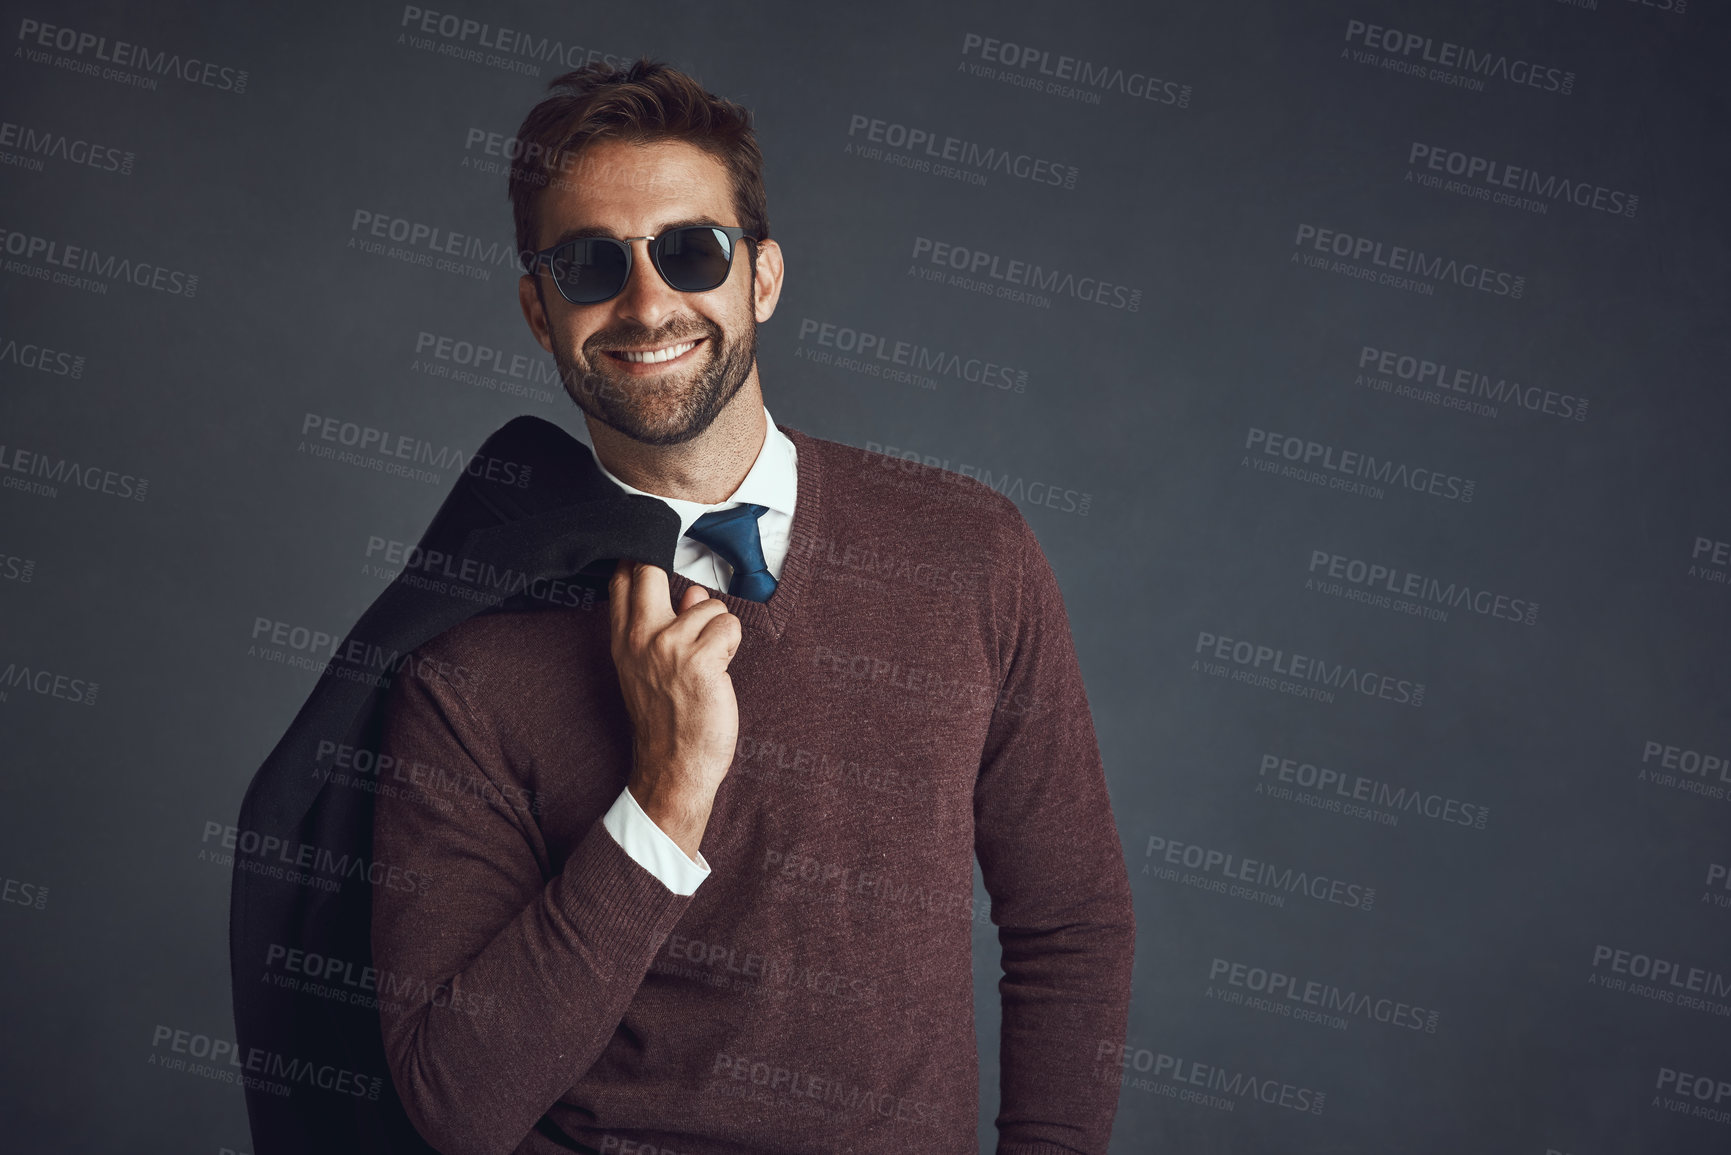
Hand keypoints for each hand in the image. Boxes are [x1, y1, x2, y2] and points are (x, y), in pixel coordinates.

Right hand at [607, 558, 741, 861]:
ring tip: (709, 664)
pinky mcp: (699, 660)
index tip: (654, 544)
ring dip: (718, 630)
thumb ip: (668, 626)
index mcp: (622, 639)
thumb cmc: (669, 718)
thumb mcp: (653, 668)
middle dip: (671, 573)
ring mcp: (668, 647)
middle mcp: (639, 637)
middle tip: (688, 601)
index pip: (622, 577)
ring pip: (708, 604)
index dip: (639, 553)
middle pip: (649, 569)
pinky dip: (731, 646)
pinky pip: (728, 626)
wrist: (674, 768)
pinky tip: (720, 672)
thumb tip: (694, 592)